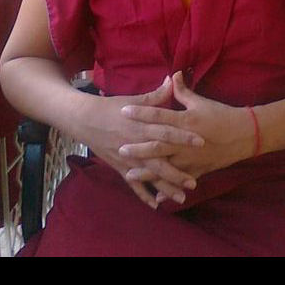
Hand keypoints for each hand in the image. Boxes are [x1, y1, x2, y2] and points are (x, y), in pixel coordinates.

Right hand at [80, 76, 204, 209]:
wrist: (84, 120)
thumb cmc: (111, 107)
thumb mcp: (134, 100)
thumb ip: (156, 95)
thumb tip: (172, 79)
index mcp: (141, 126)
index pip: (166, 132)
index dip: (183, 137)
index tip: (201, 142)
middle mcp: (136, 145)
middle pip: (159, 160)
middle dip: (177, 172)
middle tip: (194, 181)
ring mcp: (128, 159)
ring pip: (149, 176)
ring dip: (165, 187)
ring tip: (181, 197)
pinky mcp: (120, 167)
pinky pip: (133, 184)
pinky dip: (143, 195)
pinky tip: (156, 205)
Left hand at [119, 71, 255, 198]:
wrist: (245, 135)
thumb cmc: (221, 115)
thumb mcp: (201, 102)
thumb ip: (183, 91)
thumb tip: (172, 74)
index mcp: (185, 121)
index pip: (158, 115)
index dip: (140, 112)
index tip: (123, 110)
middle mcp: (185, 142)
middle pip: (157, 145)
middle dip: (137, 148)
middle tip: (120, 148)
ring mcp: (191, 158)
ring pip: (166, 167)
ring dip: (147, 172)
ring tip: (129, 174)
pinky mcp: (198, 170)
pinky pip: (179, 182)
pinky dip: (168, 190)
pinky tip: (155, 197)